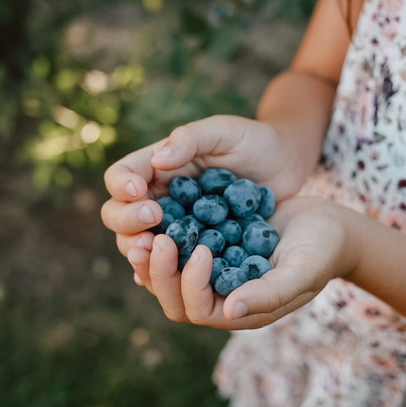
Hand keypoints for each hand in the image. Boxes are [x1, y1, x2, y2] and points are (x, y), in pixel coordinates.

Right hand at [101, 115, 302, 259]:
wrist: (286, 166)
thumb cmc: (254, 142)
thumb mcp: (224, 131)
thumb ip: (191, 139)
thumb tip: (158, 161)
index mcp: (156, 167)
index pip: (121, 177)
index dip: (121, 185)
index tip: (138, 190)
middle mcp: (158, 200)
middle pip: (119, 216)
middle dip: (128, 221)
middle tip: (152, 219)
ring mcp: (175, 228)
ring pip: (140, 246)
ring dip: (142, 251)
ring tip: (157, 248)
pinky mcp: (197, 251)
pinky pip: (172, 266)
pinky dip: (164, 272)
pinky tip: (172, 275)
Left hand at [127, 196, 359, 329]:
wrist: (328, 223)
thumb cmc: (322, 250)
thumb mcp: (302, 270)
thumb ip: (271, 293)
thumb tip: (232, 310)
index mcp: (241, 309)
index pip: (198, 310)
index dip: (189, 284)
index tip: (200, 250)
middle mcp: (222, 296)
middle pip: (175, 298)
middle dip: (159, 272)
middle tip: (152, 240)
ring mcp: (214, 272)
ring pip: (171, 274)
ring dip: (154, 257)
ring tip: (144, 231)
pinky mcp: (213, 246)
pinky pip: (179, 248)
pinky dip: (166, 236)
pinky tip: (157, 215)